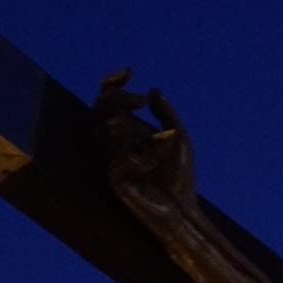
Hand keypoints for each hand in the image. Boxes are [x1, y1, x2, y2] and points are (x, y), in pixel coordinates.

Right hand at [93, 69, 195, 214]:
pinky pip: (117, 160)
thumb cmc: (180, 176)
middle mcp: (115, 143)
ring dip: (132, 129)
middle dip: (118, 99)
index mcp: (128, 131)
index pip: (109, 101)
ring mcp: (111, 161)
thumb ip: (166, 114)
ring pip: (105, 130)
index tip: (130, 72)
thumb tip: (152, 90)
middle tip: (141, 102)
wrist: (182, 209)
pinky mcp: (114, 181)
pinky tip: (151, 164)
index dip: (113, 84)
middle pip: (100, 109)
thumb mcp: (179, 138)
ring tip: (156, 141)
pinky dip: (138, 157)